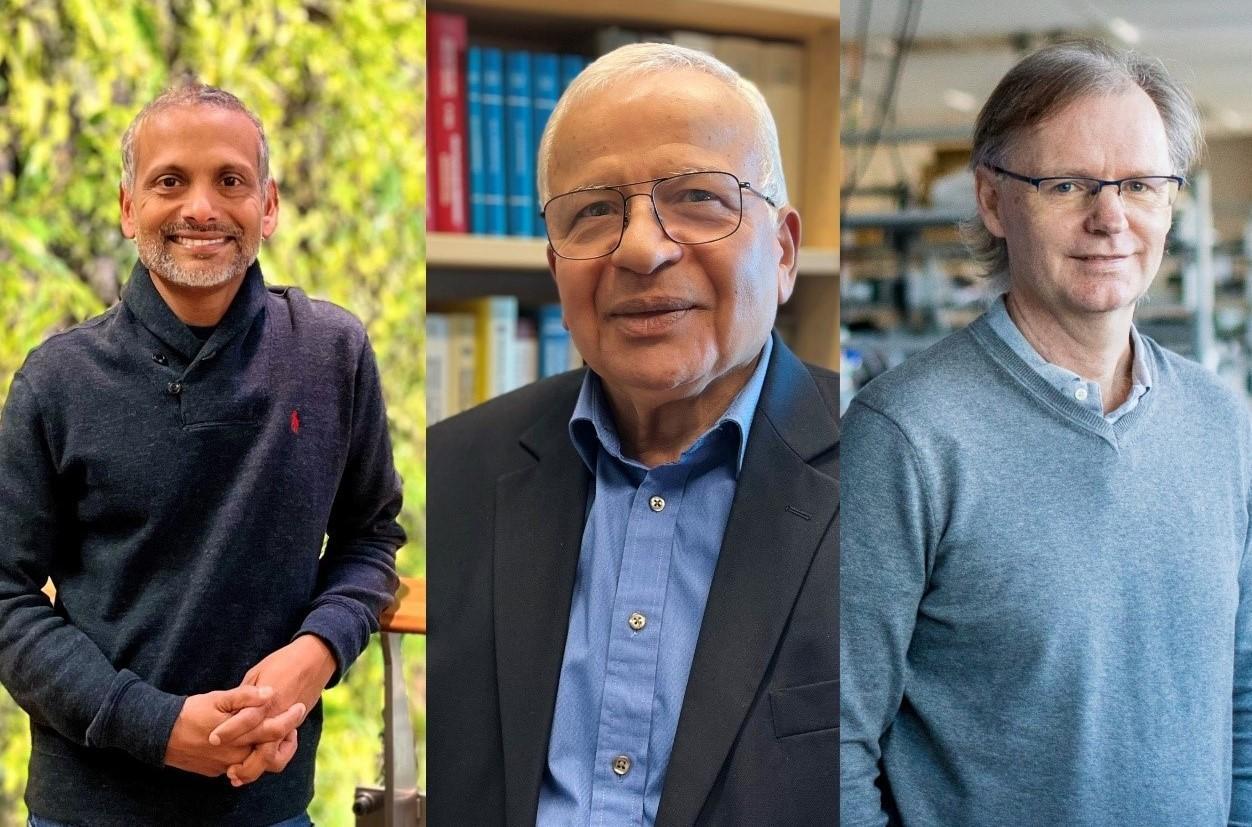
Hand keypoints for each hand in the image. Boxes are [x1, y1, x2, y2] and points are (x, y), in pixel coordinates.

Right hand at [164, 685, 304, 777]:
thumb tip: (269, 692)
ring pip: (257, 763)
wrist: (159, 735)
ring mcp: (227, 766)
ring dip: (270, 749)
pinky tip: (252, 739)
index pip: (276, 730)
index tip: (300, 706)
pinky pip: (240, 766)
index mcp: (241, 735)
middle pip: (271, 751)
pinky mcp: (217, 771)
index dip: (292, 719)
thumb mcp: (218, 699)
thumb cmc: (190, 712)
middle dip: (287, 736)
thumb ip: (245, 696)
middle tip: (293, 719)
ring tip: (276, 732)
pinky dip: (250, 755)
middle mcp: (237, 755)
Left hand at [209, 635, 336, 785]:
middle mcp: (279, 716)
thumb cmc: (282, 662)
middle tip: (230, 772)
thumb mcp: (257, 674)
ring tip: (239, 774)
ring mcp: (290, 723)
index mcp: (268, 699)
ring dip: (258, 768)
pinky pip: (284, 750)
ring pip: (276, 756)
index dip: (229, 731)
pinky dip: (272, 760)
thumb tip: (228, 713)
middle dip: (246, 765)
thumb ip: (244, 697)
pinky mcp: (295, 726)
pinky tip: (257, 762)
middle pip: (264, 748)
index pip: (247, 719)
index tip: (212, 739)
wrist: (314, 660)